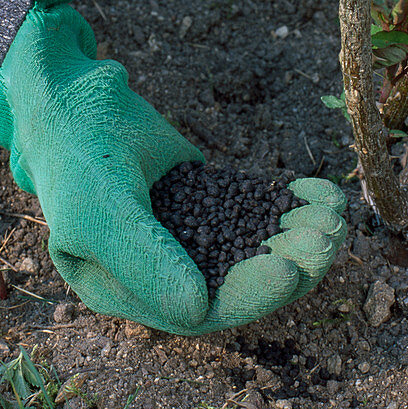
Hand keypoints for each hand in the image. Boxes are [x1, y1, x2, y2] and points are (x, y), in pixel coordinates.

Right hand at [0, 0, 347, 333]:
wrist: (72, 97)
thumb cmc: (74, 153)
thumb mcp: (99, 207)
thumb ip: (143, 258)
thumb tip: (199, 311)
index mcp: (122, 290)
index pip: (194, 311)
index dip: (247, 294)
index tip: (290, 268)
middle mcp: (159, 273)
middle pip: (235, 282)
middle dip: (288, 261)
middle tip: (329, 237)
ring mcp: (186, 237)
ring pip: (252, 248)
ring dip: (297, 234)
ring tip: (335, 214)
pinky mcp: (206, 204)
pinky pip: (254, 214)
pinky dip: (287, 206)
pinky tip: (319, 192)